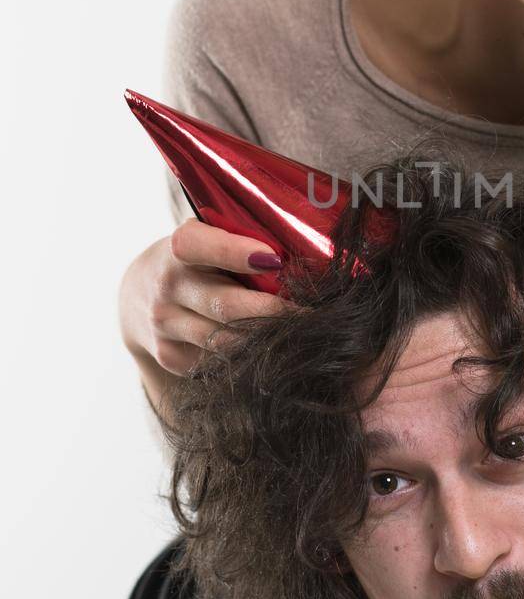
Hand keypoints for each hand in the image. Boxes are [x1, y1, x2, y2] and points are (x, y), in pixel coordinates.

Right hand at [119, 217, 291, 376]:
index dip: (234, 252)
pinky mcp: (171, 356)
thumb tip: (291, 254)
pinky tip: (268, 348)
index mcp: (178, 248)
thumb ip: (238, 240)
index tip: (274, 259)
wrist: (137, 296)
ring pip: (227, 341)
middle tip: (312, 313)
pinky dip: (248, 355)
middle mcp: (167, 287)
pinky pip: (220, 361)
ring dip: (267, 339)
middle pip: (226, 305)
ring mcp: (165, 325)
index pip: (197, 246)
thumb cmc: (194, 260)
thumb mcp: (205, 237)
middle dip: (274, 311)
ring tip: (299, 333)